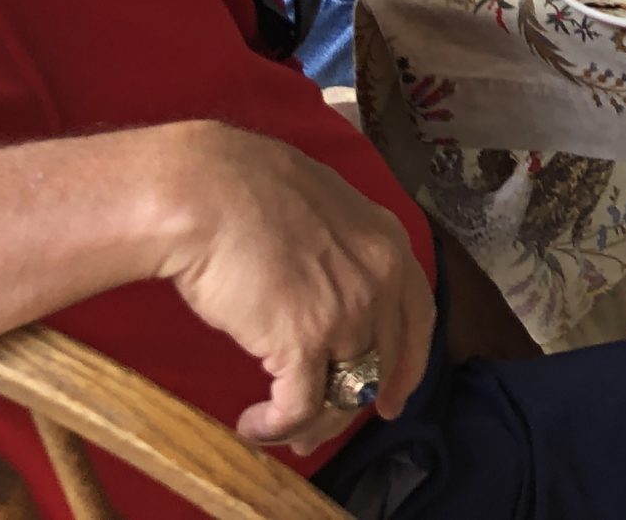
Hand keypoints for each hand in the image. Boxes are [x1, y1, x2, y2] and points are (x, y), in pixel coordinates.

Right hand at [149, 123, 432, 448]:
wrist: (207, 193)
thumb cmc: (246, 193)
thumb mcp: (321, 212)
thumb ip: (340, 252)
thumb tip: (324, 290)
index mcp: (388, 244)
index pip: (419, 318)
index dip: (408, 366)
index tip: (393, 401)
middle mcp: (380, 280)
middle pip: (382, 364)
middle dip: (352, 408)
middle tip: (317, 432)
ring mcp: (348, 313)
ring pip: (345, 393)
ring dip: (310, 423)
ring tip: (276, 429)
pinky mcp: (304, 343)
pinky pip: (300, 407)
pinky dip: (275, 426)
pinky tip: (252, 424)